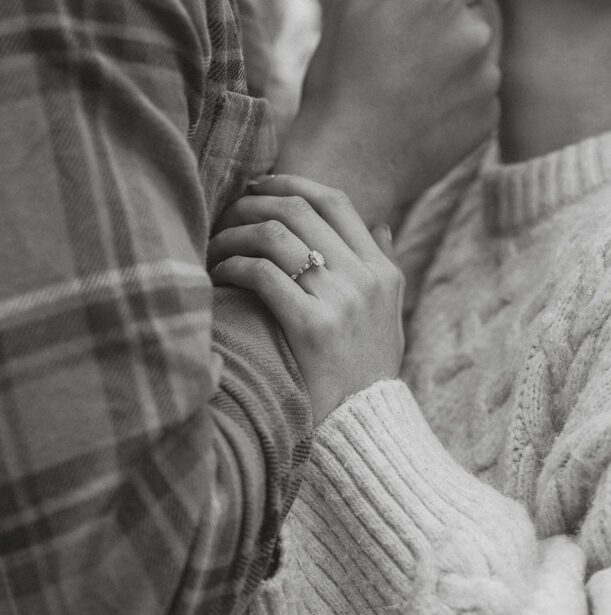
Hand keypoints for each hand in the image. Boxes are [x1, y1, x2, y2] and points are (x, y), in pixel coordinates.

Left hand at [208, 175, 404, 425]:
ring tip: (216, 244)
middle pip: (299, 209)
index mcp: (382, 271)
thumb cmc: (366, 374)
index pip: (335, 200)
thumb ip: (386, 267)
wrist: (366, 432)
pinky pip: (262, 273)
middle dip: (253, 203)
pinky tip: (220, 274)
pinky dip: (233, 265)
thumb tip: (380, 224)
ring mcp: (341, 300)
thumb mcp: (391, 317)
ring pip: (275, 234)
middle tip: (227, 214)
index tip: (260, 186)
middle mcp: (364, 277)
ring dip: (235, 233)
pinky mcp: (312, 327)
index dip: (292, 183)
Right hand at [276, 0, 499, 226]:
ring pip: (481, 49)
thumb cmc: (340, 78)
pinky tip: (422, 110)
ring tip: (412, 84)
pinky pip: (481, 90)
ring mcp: (487, 77)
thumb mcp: (355, 5)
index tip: (424, 2)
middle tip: (410, 49)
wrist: (348, 160)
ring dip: (458, 57)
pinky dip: (459, 95)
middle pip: (480, 5)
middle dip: (454, 17)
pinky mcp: (490, 114)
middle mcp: (475, 31)